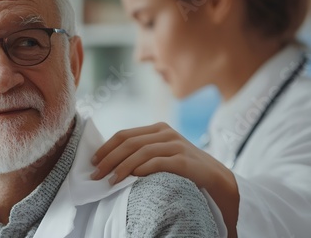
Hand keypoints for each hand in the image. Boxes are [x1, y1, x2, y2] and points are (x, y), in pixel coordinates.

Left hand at [91, 122, 224, 188]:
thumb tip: (110, 162)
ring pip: (141, 152)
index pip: (124, 135)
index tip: (93, 161)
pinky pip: (158, 162)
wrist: (217, 179)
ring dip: (122, 167)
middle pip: (129, 143)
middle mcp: (166, 133)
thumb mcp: (163, 154)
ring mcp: (177, 145)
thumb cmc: (184, 169)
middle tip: (95, 174)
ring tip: (110, 180)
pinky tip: (132, 177)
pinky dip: (143, 169)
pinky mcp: (185, 160)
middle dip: (108, 158)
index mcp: (158, 129)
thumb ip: (143, 152)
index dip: (106, 148)